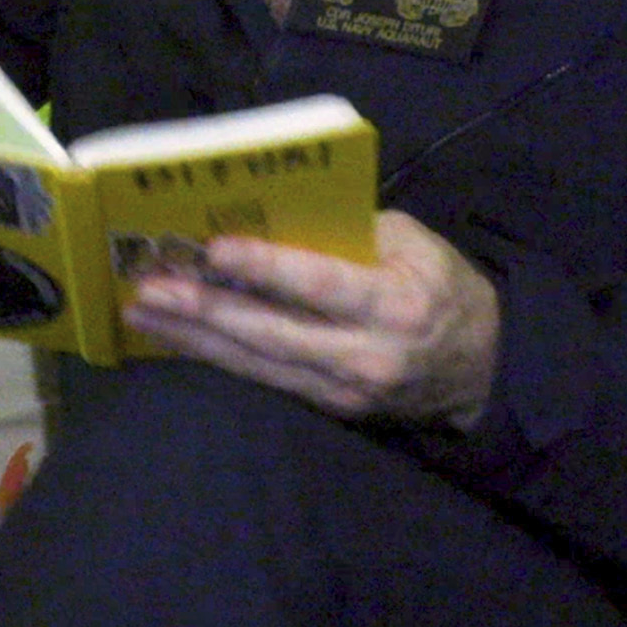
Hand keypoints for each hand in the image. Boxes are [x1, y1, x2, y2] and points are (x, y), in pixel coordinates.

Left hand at [121, 212, 501, 430]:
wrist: (483, 371)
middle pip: (272, 334)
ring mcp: (345, 391)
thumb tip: (280, 217)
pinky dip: (219, 358)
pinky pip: (266, 381)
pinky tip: (178, 339)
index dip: (266, 269)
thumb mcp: (417, 244)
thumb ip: (354, 230)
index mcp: (396, 303)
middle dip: (205, 311)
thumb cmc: (444, 289)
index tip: (214, 250)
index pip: (320, 285)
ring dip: (195, 339)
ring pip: (258, 365)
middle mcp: (367, 355)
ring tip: (143, 313)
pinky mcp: (330, 408)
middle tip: (150, 289)